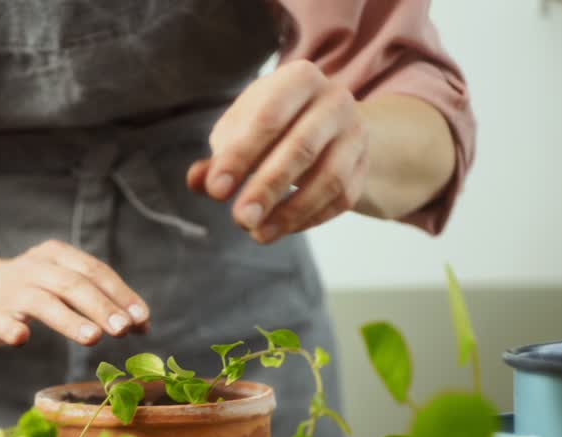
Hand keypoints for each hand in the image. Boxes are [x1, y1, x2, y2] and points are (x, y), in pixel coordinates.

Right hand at [0, 240, 149, 347]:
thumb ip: (101, 301)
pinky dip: (13, 329)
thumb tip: (144, 325)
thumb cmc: (34, 289)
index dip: (121, 294)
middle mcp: (36, 268)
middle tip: (123, 330)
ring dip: (69, 320)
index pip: (95, 272)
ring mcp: (13, 291)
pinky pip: (3, 322)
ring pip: (44, 303)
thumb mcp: (66, 284)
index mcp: (58, 255)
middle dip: (101, 307)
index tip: (142, 319)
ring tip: (93, 337)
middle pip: (74, 285)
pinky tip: (22, 339)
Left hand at [187, 60, 368, 243]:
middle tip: (240, 219)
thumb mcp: (241, 130)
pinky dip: (309, 218)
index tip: (216, 190)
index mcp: (299, 78)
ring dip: (291, 211)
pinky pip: (342, 198)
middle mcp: (335, 100)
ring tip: (258, 233)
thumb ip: (219, 157)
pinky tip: (280, 229)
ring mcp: (355, 133)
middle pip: (302, 148)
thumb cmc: (273, 125)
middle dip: (267, 187)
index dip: (240, 157)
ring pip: (329, 178)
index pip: (268, 119)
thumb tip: (197, 181)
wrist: (326, 122)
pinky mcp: (364, 166)